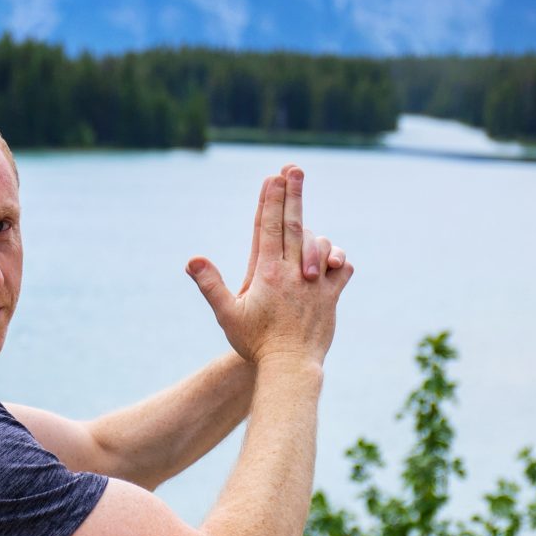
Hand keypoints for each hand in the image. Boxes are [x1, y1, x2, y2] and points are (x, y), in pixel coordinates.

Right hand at [186, 165, 352, 366]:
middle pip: (295, 224)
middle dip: (294, 194)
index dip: (271, 200)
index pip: (269, 227)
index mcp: (267, 272)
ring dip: (315, 231)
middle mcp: (293, 272)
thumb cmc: (254, 342)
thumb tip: (192, 259)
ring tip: (306, 223)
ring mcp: (315, 283)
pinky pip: (343, 269)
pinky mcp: (331, 296)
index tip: (274, 177)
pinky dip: (339, 259)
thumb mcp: (225, 314)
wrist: (291, 367)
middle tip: (294, 168)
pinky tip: (332, 259)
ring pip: (320, 244)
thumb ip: (210, 284)